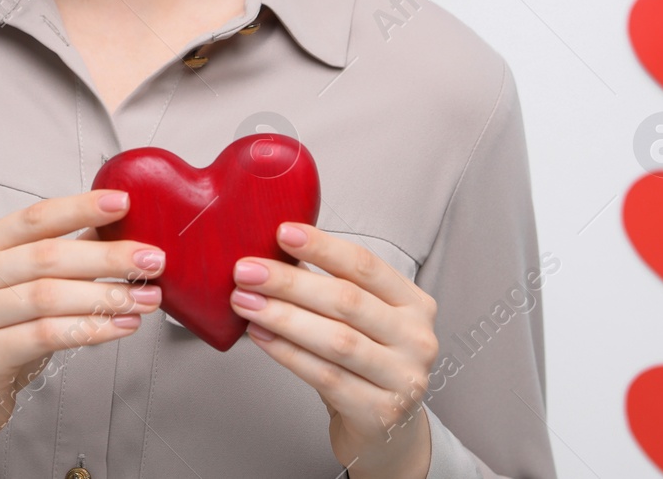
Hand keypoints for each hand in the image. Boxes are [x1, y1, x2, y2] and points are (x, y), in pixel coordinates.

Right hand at [0, 189, 163, 473]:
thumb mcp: (19, 286)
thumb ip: (60, 255)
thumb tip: (117, 230)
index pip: (35, 218)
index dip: (80, 208)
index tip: (124, 203)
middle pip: (47, 257)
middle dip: (107, 257)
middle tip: (152, 260)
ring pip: (49, 296)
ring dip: (106, 296)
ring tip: (146, 298)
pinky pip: (47, 335)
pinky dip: (91, 328)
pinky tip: (120, 326)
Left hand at [230, 222, 439, 478]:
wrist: (386, 430)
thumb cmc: (365, 363)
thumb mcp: (359, 319)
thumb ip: (326, 285)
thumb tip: (272, 252)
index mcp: (414, 303)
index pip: (366, 265)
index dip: (323, 247)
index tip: (282, 232)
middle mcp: (417, 338)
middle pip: (347, 300)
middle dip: (290, 282)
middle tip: (246, 271)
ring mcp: (403, 378)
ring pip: (336, 339)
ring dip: (283, 317)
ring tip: (245, 302)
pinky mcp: (380, 412)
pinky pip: (326, 376)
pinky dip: (288, 353)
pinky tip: (262, 336)